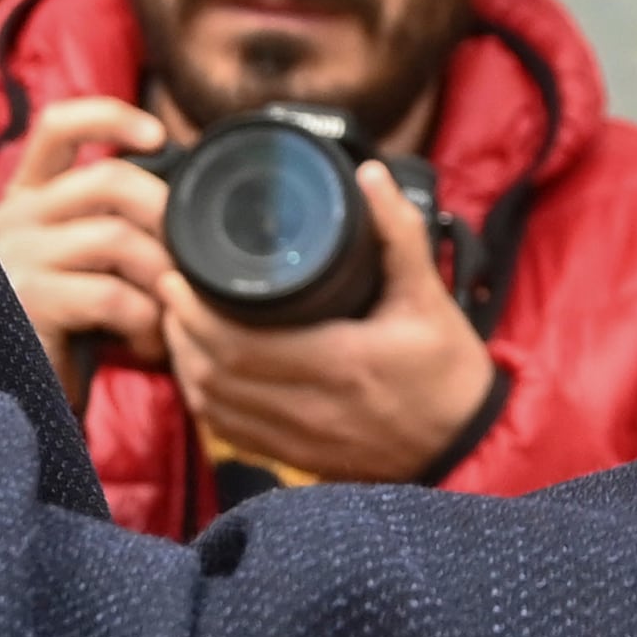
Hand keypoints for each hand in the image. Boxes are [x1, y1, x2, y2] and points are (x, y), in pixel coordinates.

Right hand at [0, 95, 174, 399]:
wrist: (11, 401)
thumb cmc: (62, 333)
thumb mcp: (82, 267)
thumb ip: (112, 226)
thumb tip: (186, 204)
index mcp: (28, 198)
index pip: (58, 126)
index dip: (111, 117)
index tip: (159, 136)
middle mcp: (15, 218)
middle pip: (110, 179)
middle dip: (167, 216)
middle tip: (189, 262)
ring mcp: (17, 258)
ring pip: (117, 237)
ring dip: (162, 277)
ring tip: (170, 315)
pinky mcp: (28, 304)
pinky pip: (111, 295)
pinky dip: (145, 321)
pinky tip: (146, 345)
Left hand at [160, 163, 496, 485]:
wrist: (468, 445)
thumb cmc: (448, 372)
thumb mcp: (429, 298)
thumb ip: (399, 235)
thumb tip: (371, 177)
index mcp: (342, 364)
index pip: (241, 347)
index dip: (195, 315)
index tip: (176, 276)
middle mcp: (313, 409)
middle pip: (215, 376)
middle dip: (179, 330)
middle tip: (167, 287)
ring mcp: (301, 441)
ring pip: (214, 407)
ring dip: (185, 364)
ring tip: (176, 321)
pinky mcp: (298, 458)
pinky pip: (231, 432)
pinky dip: (206, 398)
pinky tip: (201, 369)